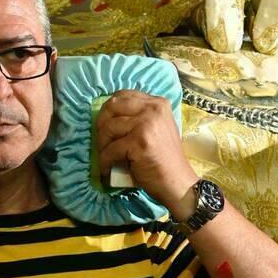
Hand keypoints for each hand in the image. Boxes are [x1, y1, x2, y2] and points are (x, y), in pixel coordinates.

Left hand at [94, 91, 196, 214]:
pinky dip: (105, 161)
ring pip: (107, 127)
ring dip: (101, 145)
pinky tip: (108, 169)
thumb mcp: (157, 128)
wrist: (177, 182)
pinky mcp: (139, 141)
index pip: (123, 95)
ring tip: (106, 156)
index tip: (106, 123)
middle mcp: (153, 109)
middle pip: (112, 106)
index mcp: (158, 103)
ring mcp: (146, 124)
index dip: (109, 109)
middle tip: (102, 141)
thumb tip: (107, 114)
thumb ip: (139, 117)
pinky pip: (110, 149)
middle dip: (101, 124)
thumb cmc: (164, 158)